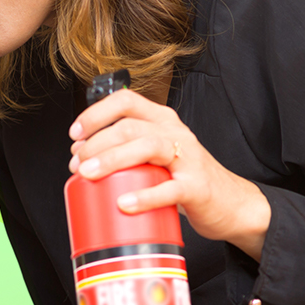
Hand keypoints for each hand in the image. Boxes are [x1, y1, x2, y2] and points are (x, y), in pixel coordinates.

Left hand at [69, 88, 270, 258]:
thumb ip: (125, 149)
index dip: (95, 114)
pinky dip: (144, 196)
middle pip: (129, 127)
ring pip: (147, 147)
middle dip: (96, 143)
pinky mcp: (197, 186)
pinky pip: (169, 189)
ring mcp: (188, 158)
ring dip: (112, 160)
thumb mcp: (154, 155)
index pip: (125, 101)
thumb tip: (80, 155)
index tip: (75, 135)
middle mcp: (175, 133)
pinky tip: (123, 203)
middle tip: (76, 164)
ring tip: (88, 174)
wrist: (230, 203)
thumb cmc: (184, 177)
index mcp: (161, 121)